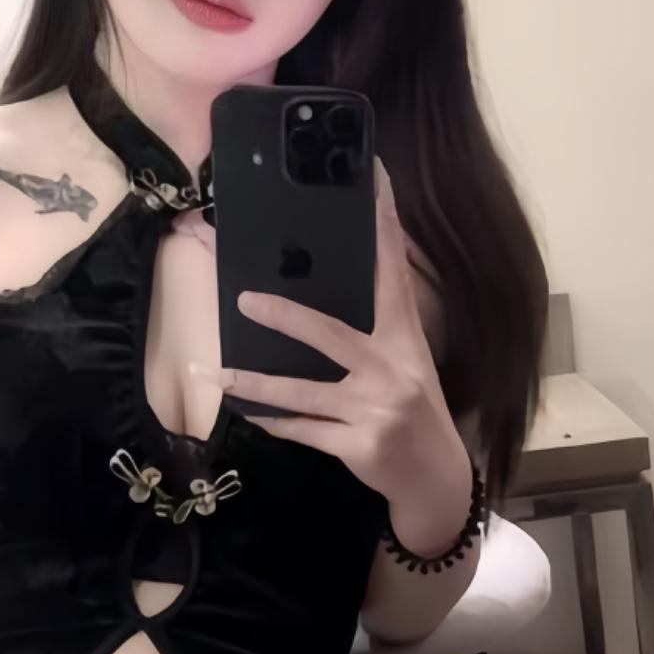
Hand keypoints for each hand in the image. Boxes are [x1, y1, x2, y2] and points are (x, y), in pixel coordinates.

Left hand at [194, 157, 472, 539]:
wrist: (435, 478)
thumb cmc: (413, 409)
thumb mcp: (406, 361)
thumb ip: (373, 329)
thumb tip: (317, 290)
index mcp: (404, 338)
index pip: (392, 271)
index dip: (384, 222)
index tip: (374, 176)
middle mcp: (391, 369)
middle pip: (330, 334)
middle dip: (285, 316)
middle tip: (242, 299)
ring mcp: (374, 409)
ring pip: (302, 391)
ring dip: (256, 382)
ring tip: (218, 370)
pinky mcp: (357, 445)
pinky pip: (302, 430)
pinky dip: (274, 421)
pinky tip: (245, 411)